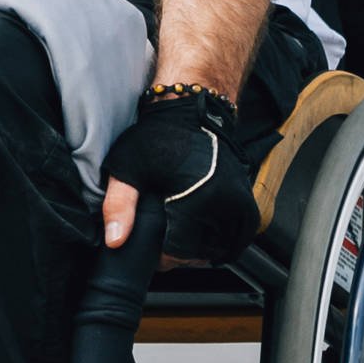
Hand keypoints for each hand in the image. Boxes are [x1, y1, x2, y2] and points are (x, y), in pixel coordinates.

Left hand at [102, 90, 259, 270]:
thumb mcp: (128, 168)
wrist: (190, 107)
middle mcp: (225, 202)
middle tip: (163, 239)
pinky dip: (226, 240)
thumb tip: (116, 240)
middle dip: (181, 252)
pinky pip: (241, 234)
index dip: (160, 256)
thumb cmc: (158, 134)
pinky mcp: (247, 198)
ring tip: (182, 237)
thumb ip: (119, 206)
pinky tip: (206, 235)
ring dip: (203, 249)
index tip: (151, 248)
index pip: (179, 251)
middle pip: (201, 252)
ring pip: (223, 246)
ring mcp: (240, 200)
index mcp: (198, 198)